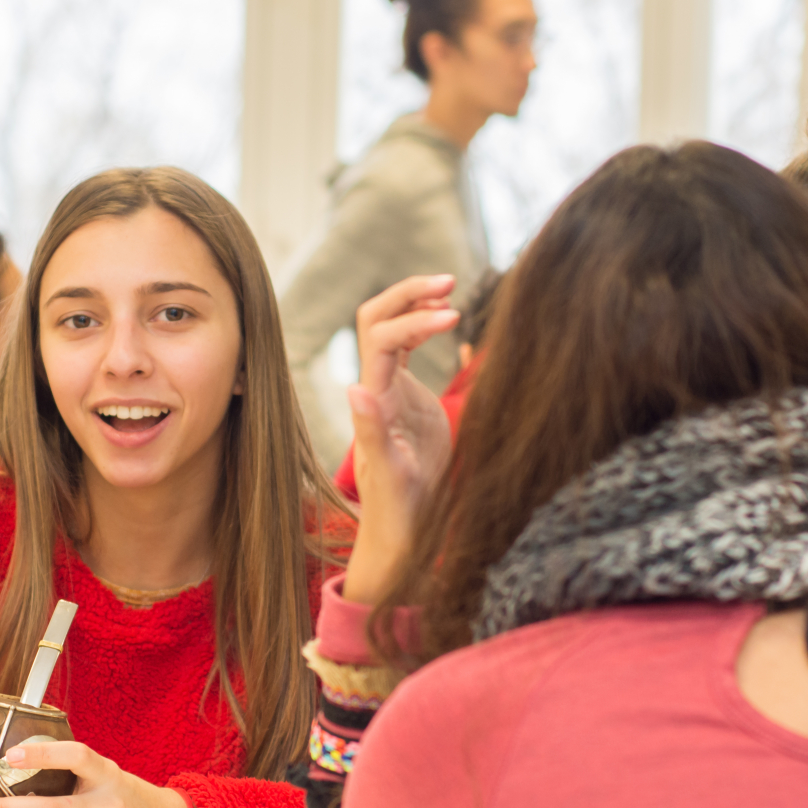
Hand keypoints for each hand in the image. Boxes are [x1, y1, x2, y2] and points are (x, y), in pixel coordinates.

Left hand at [346, 274, 460, 602]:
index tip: (453, 314)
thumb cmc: (399, 507)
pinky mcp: (405, 397)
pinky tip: (448, 318)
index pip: (385, 338)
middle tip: (449, 281)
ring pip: (392, 328)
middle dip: (408, 293)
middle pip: (379, 318)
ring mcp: (390, 390)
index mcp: (375, 400)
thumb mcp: (391, 472)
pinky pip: (406, 348)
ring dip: (415, 302)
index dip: (415, 319)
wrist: (402, 526)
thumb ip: (372, 431)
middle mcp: (377, 387)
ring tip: (450, 291)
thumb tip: (354, 389)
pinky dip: (423, 325)